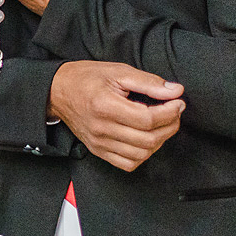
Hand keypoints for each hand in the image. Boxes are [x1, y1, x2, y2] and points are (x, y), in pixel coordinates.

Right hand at [48, 61, 184, 171]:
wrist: (58, 91)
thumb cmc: (87, 78)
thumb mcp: (118, 72)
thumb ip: (148, 82)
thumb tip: (175, 91)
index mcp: (105, 106)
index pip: (147, 119)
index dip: (170, 112)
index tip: (177, 102)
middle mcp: (101, 128)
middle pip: (148, 139)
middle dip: (170, 126)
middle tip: (174, 112)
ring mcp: (99, 143)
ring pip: (141, 154)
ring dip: (160, 141)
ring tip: (162, 124)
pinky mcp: (98, 150)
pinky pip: (128, 164)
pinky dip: (143, 155)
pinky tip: (146, 139)